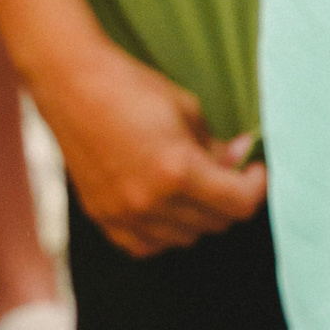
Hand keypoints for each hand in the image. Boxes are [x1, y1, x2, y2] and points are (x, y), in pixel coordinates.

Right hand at [36, 40, 267, 256]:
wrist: (72, 84)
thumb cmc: (132, 88)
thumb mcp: (188, 110)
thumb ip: (216, 146)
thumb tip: (238, 162)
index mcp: (177, 171)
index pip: (239, 204)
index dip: (257, 188)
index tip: (256, 172)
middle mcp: (151, 202)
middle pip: (215, 223)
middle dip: (230, 198)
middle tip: (227, 171)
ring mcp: (123, 214)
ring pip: (184, 238)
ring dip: (199, 216)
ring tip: (195, 185)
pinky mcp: (102, 217)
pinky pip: (147, 245)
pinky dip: (164, 231)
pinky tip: (166, 205)